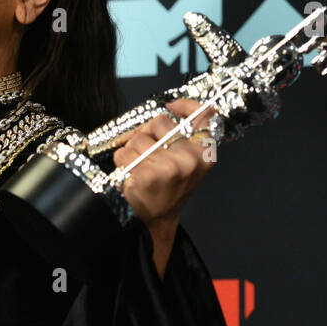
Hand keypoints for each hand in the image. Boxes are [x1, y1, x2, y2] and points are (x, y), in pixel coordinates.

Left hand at [112, 98, 217, 228]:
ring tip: (139, 168)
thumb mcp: (186, 162)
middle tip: (146, 153)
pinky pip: (124, 154)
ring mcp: (170, 166)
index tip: (173, 105)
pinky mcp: (148, 174)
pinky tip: (131, 175)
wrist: (158, 220)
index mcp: (204, 153)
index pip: (204, 117)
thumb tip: (170, 107)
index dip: (188, 106)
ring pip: (137, 138)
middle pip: (158, 122)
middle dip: (146, 134)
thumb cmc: (168, 188)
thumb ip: (182, 136)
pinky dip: (122, 162)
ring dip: (131, 151)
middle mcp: (191, 159)